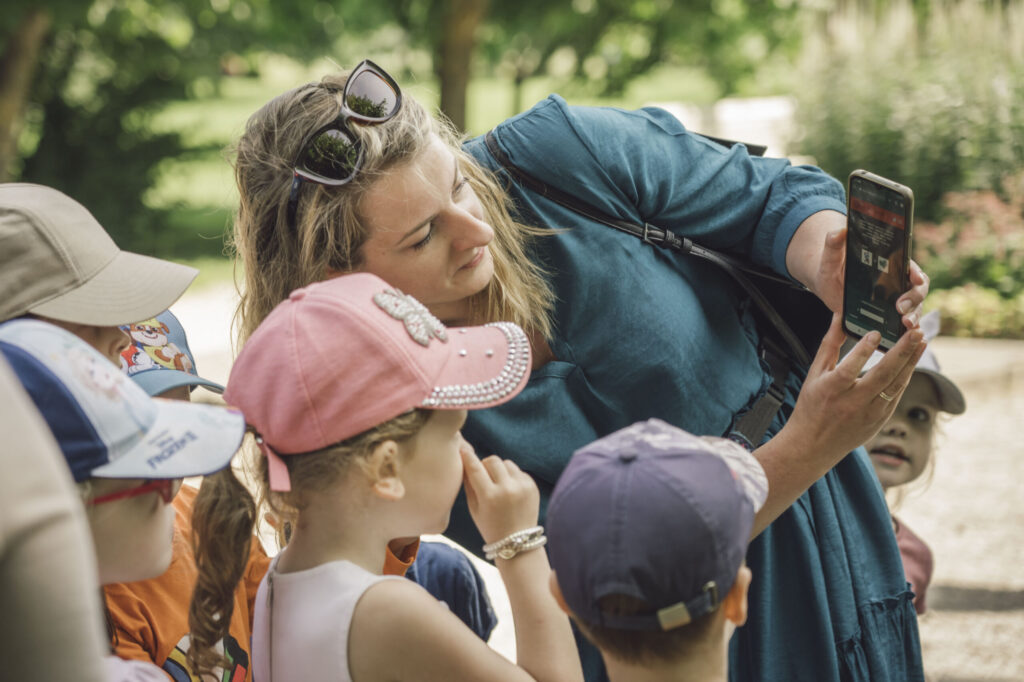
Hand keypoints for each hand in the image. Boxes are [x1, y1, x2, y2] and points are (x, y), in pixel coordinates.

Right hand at [461, 442, 538, 545]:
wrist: (517, 542)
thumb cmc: (490, 526)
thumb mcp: (473, 508)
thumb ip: (469, 484)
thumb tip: (465, 461)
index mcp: (489, 496)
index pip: (475, 468)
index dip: (468, 456)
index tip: (463, 449)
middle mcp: (507, 489)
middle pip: (492, 460)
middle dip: (485, 465)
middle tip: (484, 476)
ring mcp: (522, 487)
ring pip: (506, 463)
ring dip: (499, 470)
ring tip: (498, 485)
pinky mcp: (532, 486)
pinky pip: (517, 471)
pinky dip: (511, 477)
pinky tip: (510, 492)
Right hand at [782, 314, 925, 459]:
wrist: (814, 445)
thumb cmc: (811, 405)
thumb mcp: (814, 374)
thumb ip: (829, 345)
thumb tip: (840, 317)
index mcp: (832, 391)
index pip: (850, 369)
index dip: (863, 351)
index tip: (876, 332)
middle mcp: (852, 403)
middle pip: (882, 375)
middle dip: (902, 352)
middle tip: (916, 332)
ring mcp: (870, 414)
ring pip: (896, 385)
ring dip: (912, 362)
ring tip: (922, 341)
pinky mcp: (880, 420)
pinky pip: (896, 395)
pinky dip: (905, 376)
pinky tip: (912, 361)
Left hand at [814, 226, 929, 328]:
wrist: (828, 285)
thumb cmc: (831, 268)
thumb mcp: (829, 258)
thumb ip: (833, 245)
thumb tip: (838, 231)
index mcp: (888, 262)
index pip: (909, 266)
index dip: (915, 272)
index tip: (914, 279)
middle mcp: (896, 280)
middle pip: (917, 288)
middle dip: (914, 298)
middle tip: (901, 308)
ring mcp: (895, 298)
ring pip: (914, 307)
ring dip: (914, 315)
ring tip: (905, 324)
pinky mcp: (888, 314)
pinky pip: (903, 322)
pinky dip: (907, 330)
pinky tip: (906, 338)